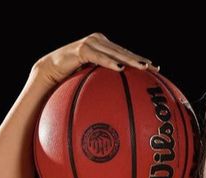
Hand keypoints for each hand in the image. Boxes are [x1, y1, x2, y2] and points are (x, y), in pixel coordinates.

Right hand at [33, 32, 158, 86]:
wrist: (49, 74)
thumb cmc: (70, 82)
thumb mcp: (90, 83)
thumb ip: (105, 87)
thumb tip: (122, 106)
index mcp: (103, 48)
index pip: (125, 54)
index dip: (140, 61)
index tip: (156, 70)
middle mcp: (98, 43)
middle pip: (123, 52)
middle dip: (138, 60)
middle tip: (153, 69)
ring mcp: (90, 44)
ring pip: (113, 52)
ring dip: (128, 60)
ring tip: (142, 68)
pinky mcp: (80, 50)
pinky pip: (97, 57)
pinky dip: (108, 62)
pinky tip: (119, 69)